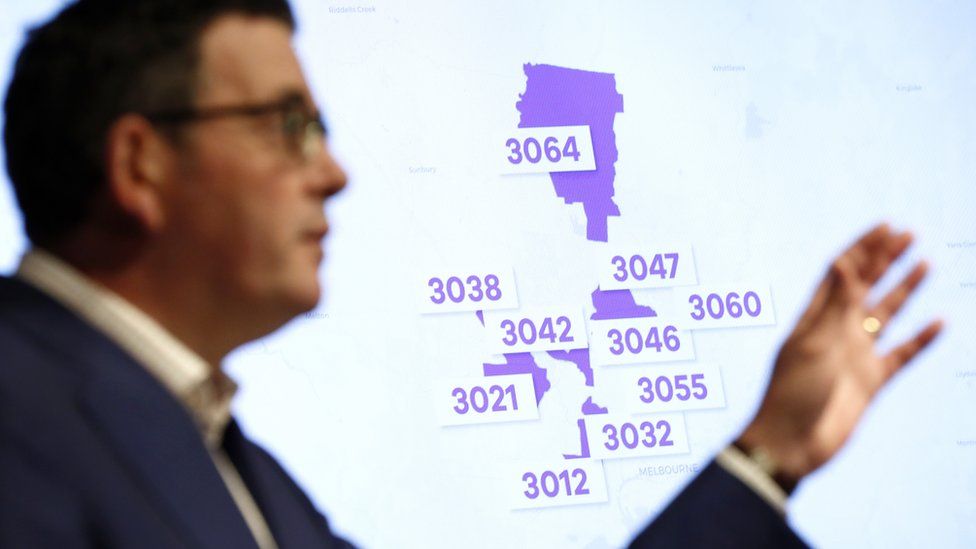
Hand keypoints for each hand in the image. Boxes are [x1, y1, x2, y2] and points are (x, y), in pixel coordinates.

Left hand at [737, 224, 942, 484]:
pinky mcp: (871, 381)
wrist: (791, 442)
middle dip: (885, 259)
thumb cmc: (792, 391)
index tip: (884, 225)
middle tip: (908, 234)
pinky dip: (921, 339)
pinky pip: (902, 355)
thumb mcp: (813, 343)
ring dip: (904, 289)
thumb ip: (835, 306)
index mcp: (815, 317)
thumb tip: (849, 263)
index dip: (862, 248)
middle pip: (865, 286)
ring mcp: (855, 354)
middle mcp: (836, 330)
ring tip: (925, 262)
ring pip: (885, 314)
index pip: (841, 272)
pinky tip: (940, 321)